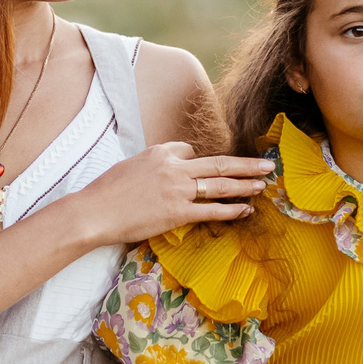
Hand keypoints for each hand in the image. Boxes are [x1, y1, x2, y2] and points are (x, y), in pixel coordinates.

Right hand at [64, 142, 271, 247]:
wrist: (95, 211)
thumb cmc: (106, 192)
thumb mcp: (130, 166)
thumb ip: (153, 165)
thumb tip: (165, 171)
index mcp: (161, 152)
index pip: (190, 151)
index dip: (201, 160)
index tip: (211, 168)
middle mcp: (174, 167)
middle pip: (218, 163)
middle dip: (246, 164)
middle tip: (267, 164)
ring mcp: (178, 190)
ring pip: (221, 185)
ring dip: (246, 184)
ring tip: (263, 184)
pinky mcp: (178, 212)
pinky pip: (212, 210)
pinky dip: (232, 210)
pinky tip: (246, 210)